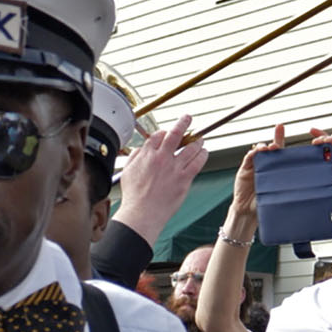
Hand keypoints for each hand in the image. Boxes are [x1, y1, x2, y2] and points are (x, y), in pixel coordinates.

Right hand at [113, 115, 208, 243]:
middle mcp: (162, 158)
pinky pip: (198, 162)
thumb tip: (142, 149)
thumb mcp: (127, 172)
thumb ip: (135, 157)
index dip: (165, 132)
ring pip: (190, 147)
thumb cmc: (134, 197)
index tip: (168, 134)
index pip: (158, 135)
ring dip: (197, 141)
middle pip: (175, 134)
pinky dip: (203, 155)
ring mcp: (174, 168)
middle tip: (188, 118)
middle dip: (183, 122)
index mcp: (147, 155)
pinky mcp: (184, 179)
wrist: (142, 213)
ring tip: (200, 140)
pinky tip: (204, 152)